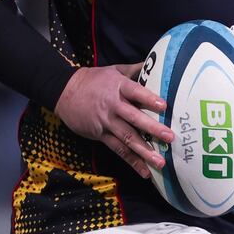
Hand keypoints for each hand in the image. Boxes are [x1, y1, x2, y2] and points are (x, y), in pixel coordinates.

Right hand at [55, 63, 173, 178]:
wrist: (65, 92)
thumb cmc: (94, 80)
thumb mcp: (113, 70)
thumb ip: (135, 69)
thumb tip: (155, 61)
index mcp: (118, 87)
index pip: (135, 92)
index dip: (148, 99)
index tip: (163, 105)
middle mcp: (113, 105)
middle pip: (134, 118)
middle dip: (152, 128)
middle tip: (169, 137)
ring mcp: (106, 122)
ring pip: (127, 138)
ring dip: (144, 151)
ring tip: (160, 162)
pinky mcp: (100, 135)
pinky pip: (118, 149)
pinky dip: (131, 161)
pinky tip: (144, 171)